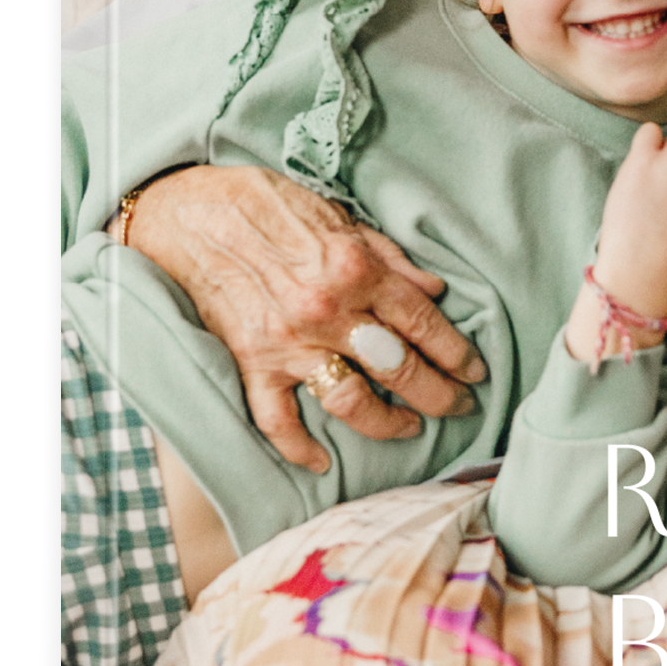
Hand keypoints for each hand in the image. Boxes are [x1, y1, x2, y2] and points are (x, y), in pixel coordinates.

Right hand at [123, 165, 486, 475]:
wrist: (192, 213)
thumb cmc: (268, 205)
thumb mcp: (339, 217)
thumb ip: (390, 258)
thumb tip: (435, 291)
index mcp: (356, 269)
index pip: (424, 322)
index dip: (456, 351)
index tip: (475, 370)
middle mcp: (328, 311)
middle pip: (400, 367)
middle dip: (439, 394)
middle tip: (460, 406)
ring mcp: (289, 342)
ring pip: (352, 402)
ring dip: (388, 422)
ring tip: (410, 426)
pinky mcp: (252, 363)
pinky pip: (278, 420)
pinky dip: (299, 448)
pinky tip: (321, 460)